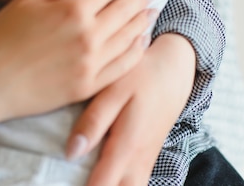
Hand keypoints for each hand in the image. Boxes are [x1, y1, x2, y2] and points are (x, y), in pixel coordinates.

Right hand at [0, 0, 155, 128]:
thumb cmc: (0, 37)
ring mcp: (91, 63)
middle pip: (126, 10)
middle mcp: (88, 35)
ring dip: (143, 20)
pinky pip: (124, 66)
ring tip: (151, 10)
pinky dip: (137, 50)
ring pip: (130, 37)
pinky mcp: (89, 86)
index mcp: (72, 9)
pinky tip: (141, 41)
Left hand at [66, 34, 195, 185]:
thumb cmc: (140, 76)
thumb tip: (71, 153)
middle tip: (69, 185)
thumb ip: (94, 121)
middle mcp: (139, 161)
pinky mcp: (147, 158)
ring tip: (85, 183)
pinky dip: (120, 185)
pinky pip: (135, 184)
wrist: (174, 70)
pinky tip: (105, 180)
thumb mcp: (114, 91)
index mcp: (127, 146)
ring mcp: (146, 161)